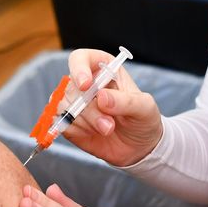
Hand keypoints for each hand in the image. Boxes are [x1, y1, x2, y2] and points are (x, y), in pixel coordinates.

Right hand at [63, 49, 162, 166]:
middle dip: (90, 110)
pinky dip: (78, 131)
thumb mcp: (144, 108)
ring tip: (107, 129)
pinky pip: (63, 123)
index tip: (86, 85)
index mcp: (103, 68)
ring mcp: (75, 103)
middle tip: (109, 124)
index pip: (80, 58)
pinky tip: (94, 133)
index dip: (79, 69)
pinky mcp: (69, 122)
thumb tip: (102, 97)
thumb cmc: (142, 119)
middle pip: (72, 88)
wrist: (138, 147)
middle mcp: (85, 83)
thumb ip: (125, 101)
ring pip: (65, 107)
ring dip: (87, 122)